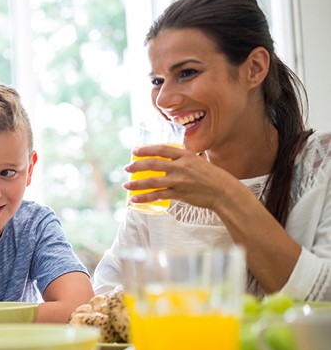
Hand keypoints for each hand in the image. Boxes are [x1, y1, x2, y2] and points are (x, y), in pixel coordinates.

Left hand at [124, 144, 241, 210]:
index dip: (146, 149)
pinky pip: (158, 195)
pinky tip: (135, 199)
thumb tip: (169, 158)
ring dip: (137, 183)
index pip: (161, 149)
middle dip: (137, 166)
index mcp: (186, 155)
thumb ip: (183, 160)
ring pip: (152, 181)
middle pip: (153, 164)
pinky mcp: (179, 194)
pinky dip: (145, 197)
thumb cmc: (212, 176)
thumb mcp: (198, 161)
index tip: (134, 151)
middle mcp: (181, 166)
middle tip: (127, 168)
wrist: (224, 191)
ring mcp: (180, 180)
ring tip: (126, 185)